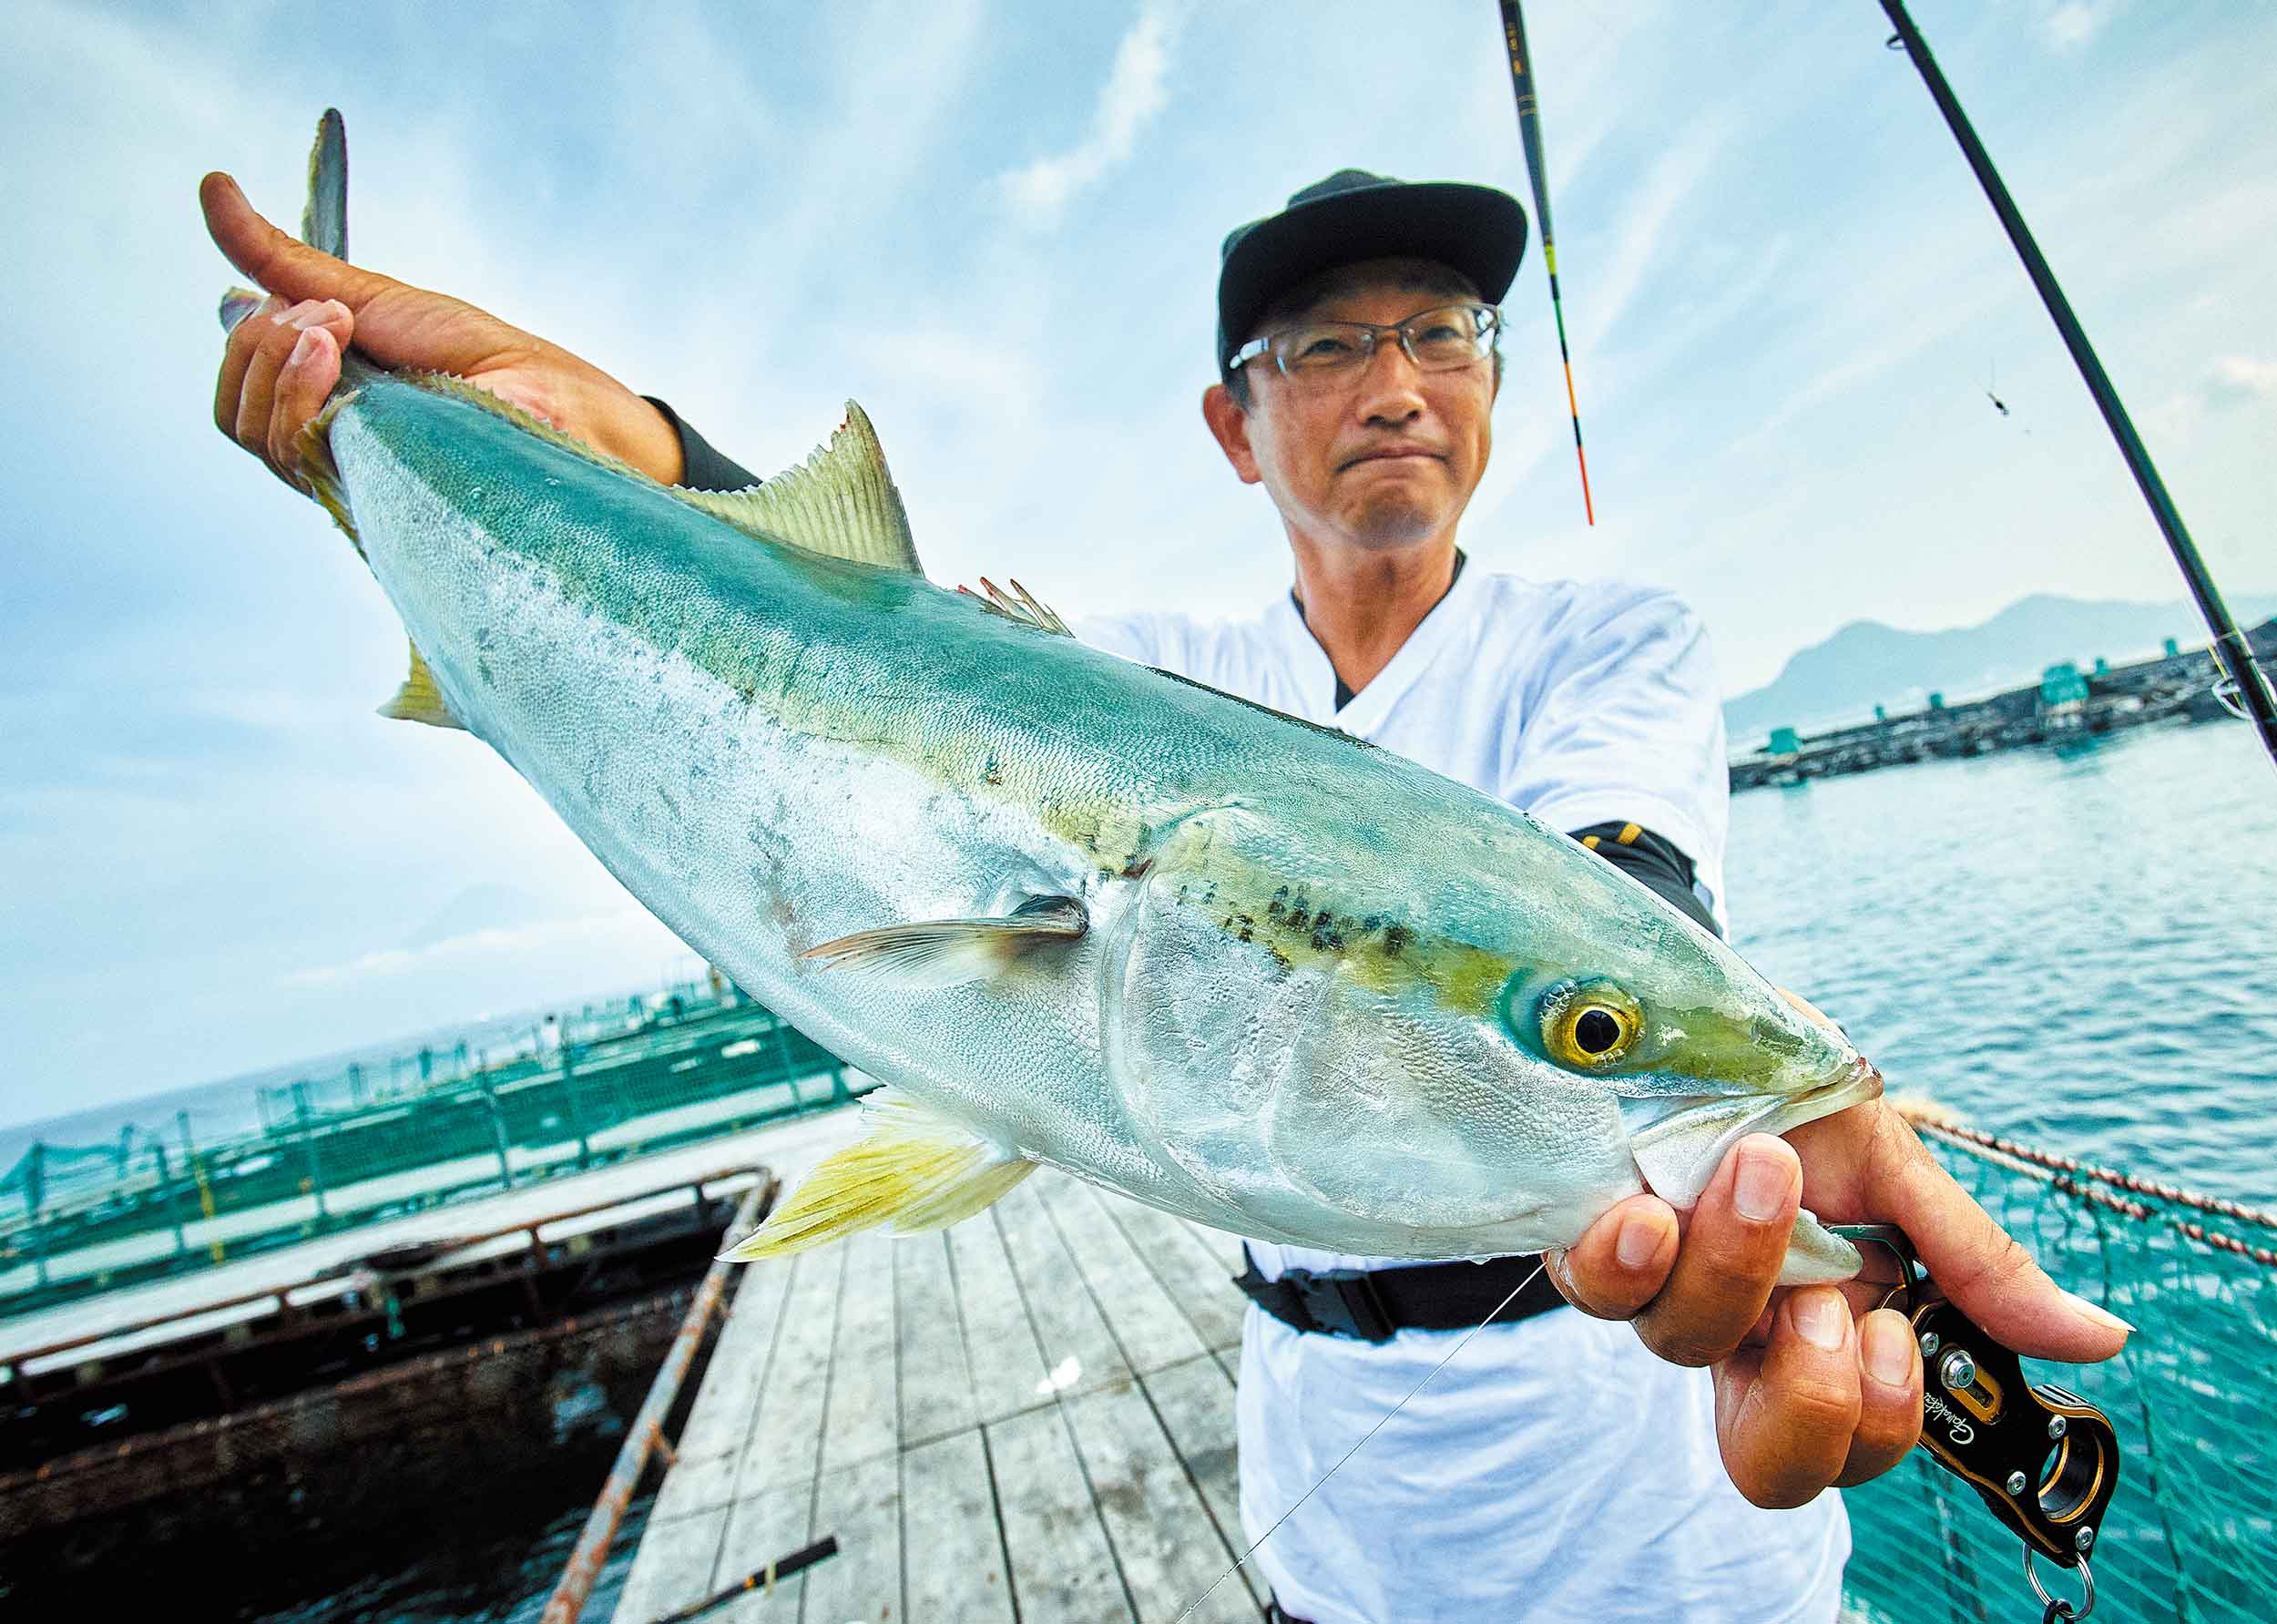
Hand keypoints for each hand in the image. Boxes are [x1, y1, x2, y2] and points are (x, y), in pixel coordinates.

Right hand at [201, 172, 684, 490]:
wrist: (550, 397)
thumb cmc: (478, 356)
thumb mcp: (370, 296)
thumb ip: (286, 260)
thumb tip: (212, 187)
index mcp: (322, 410)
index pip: (235, 394)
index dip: (248, 342)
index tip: (316, 306)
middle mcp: (326, 453)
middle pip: (233, 414)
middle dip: (262, 343)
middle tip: (335, 319)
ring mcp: (344, 481)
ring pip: (254, 434)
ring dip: (281, 362)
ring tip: (343, 335)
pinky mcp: (364, 500)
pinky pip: (292, 455)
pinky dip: (301, 396)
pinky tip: (346, 370)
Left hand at [1545, 993, 2130, 1508]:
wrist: (1698, 1004)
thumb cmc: (1793, 1090)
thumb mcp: (1893, 1164)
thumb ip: (1977, 1259)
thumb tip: (2100, 1339)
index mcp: (1818, 1327)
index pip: (1848, 1446)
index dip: (1875, 1421)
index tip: (1892, 1326)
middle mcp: (1736, 1328)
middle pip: (1764, 1461)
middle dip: (1806, 1401)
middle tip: (1822, 1299)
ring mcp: (1655, 1284)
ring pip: (1680, 1347)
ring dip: (1734, 1264)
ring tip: (1761, 1166)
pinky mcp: (1578, 1232)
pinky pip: (1590, 1284)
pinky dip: (1624, 1257)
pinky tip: (1645, 1212)